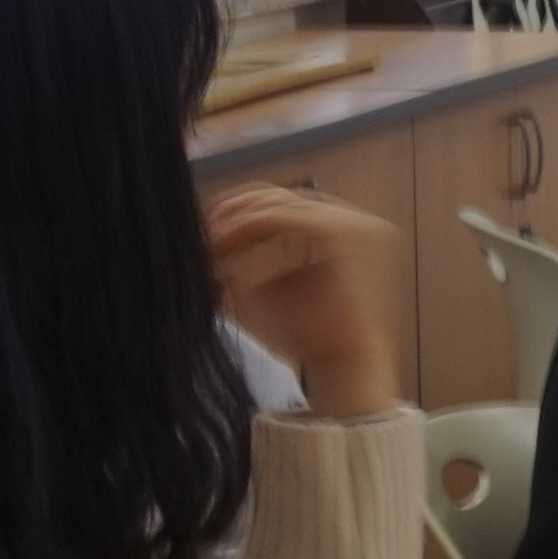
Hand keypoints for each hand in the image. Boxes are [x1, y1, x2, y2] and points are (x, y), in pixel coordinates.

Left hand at [204, 184, 410, 420]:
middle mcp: (352, 220)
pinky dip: (250, 229)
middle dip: (234, 213)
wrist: (341, 363)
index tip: (206, 234)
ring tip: (212, 247)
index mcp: (340, 229)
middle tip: (203, 238)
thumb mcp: (265, 284)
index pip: (282, 202)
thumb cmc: (306, 332)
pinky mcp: (346, 234)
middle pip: (279, 195)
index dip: (239, 211)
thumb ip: (244, 254)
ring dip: (238, 223)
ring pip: (279, 203)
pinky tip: (226, 247)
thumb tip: (205, 233)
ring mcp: (353, 224)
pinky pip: (285, 219)